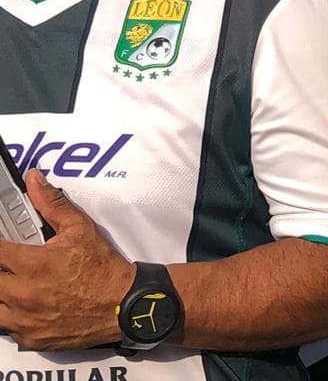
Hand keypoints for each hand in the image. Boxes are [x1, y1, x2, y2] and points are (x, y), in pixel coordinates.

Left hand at [0, 172, 134, 348]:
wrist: (124, 304)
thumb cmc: (103, 268)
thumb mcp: (80, 229)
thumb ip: (51, 204)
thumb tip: (34, 179)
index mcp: (32, 265)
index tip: (2, 243)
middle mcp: (22, 294)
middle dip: (1, 269)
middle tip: (12, 266)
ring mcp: (23, 320)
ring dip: (1, 294)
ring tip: (14, 286)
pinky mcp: (29, 338)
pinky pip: (6, 328)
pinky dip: (11, 317)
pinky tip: (26, 307)